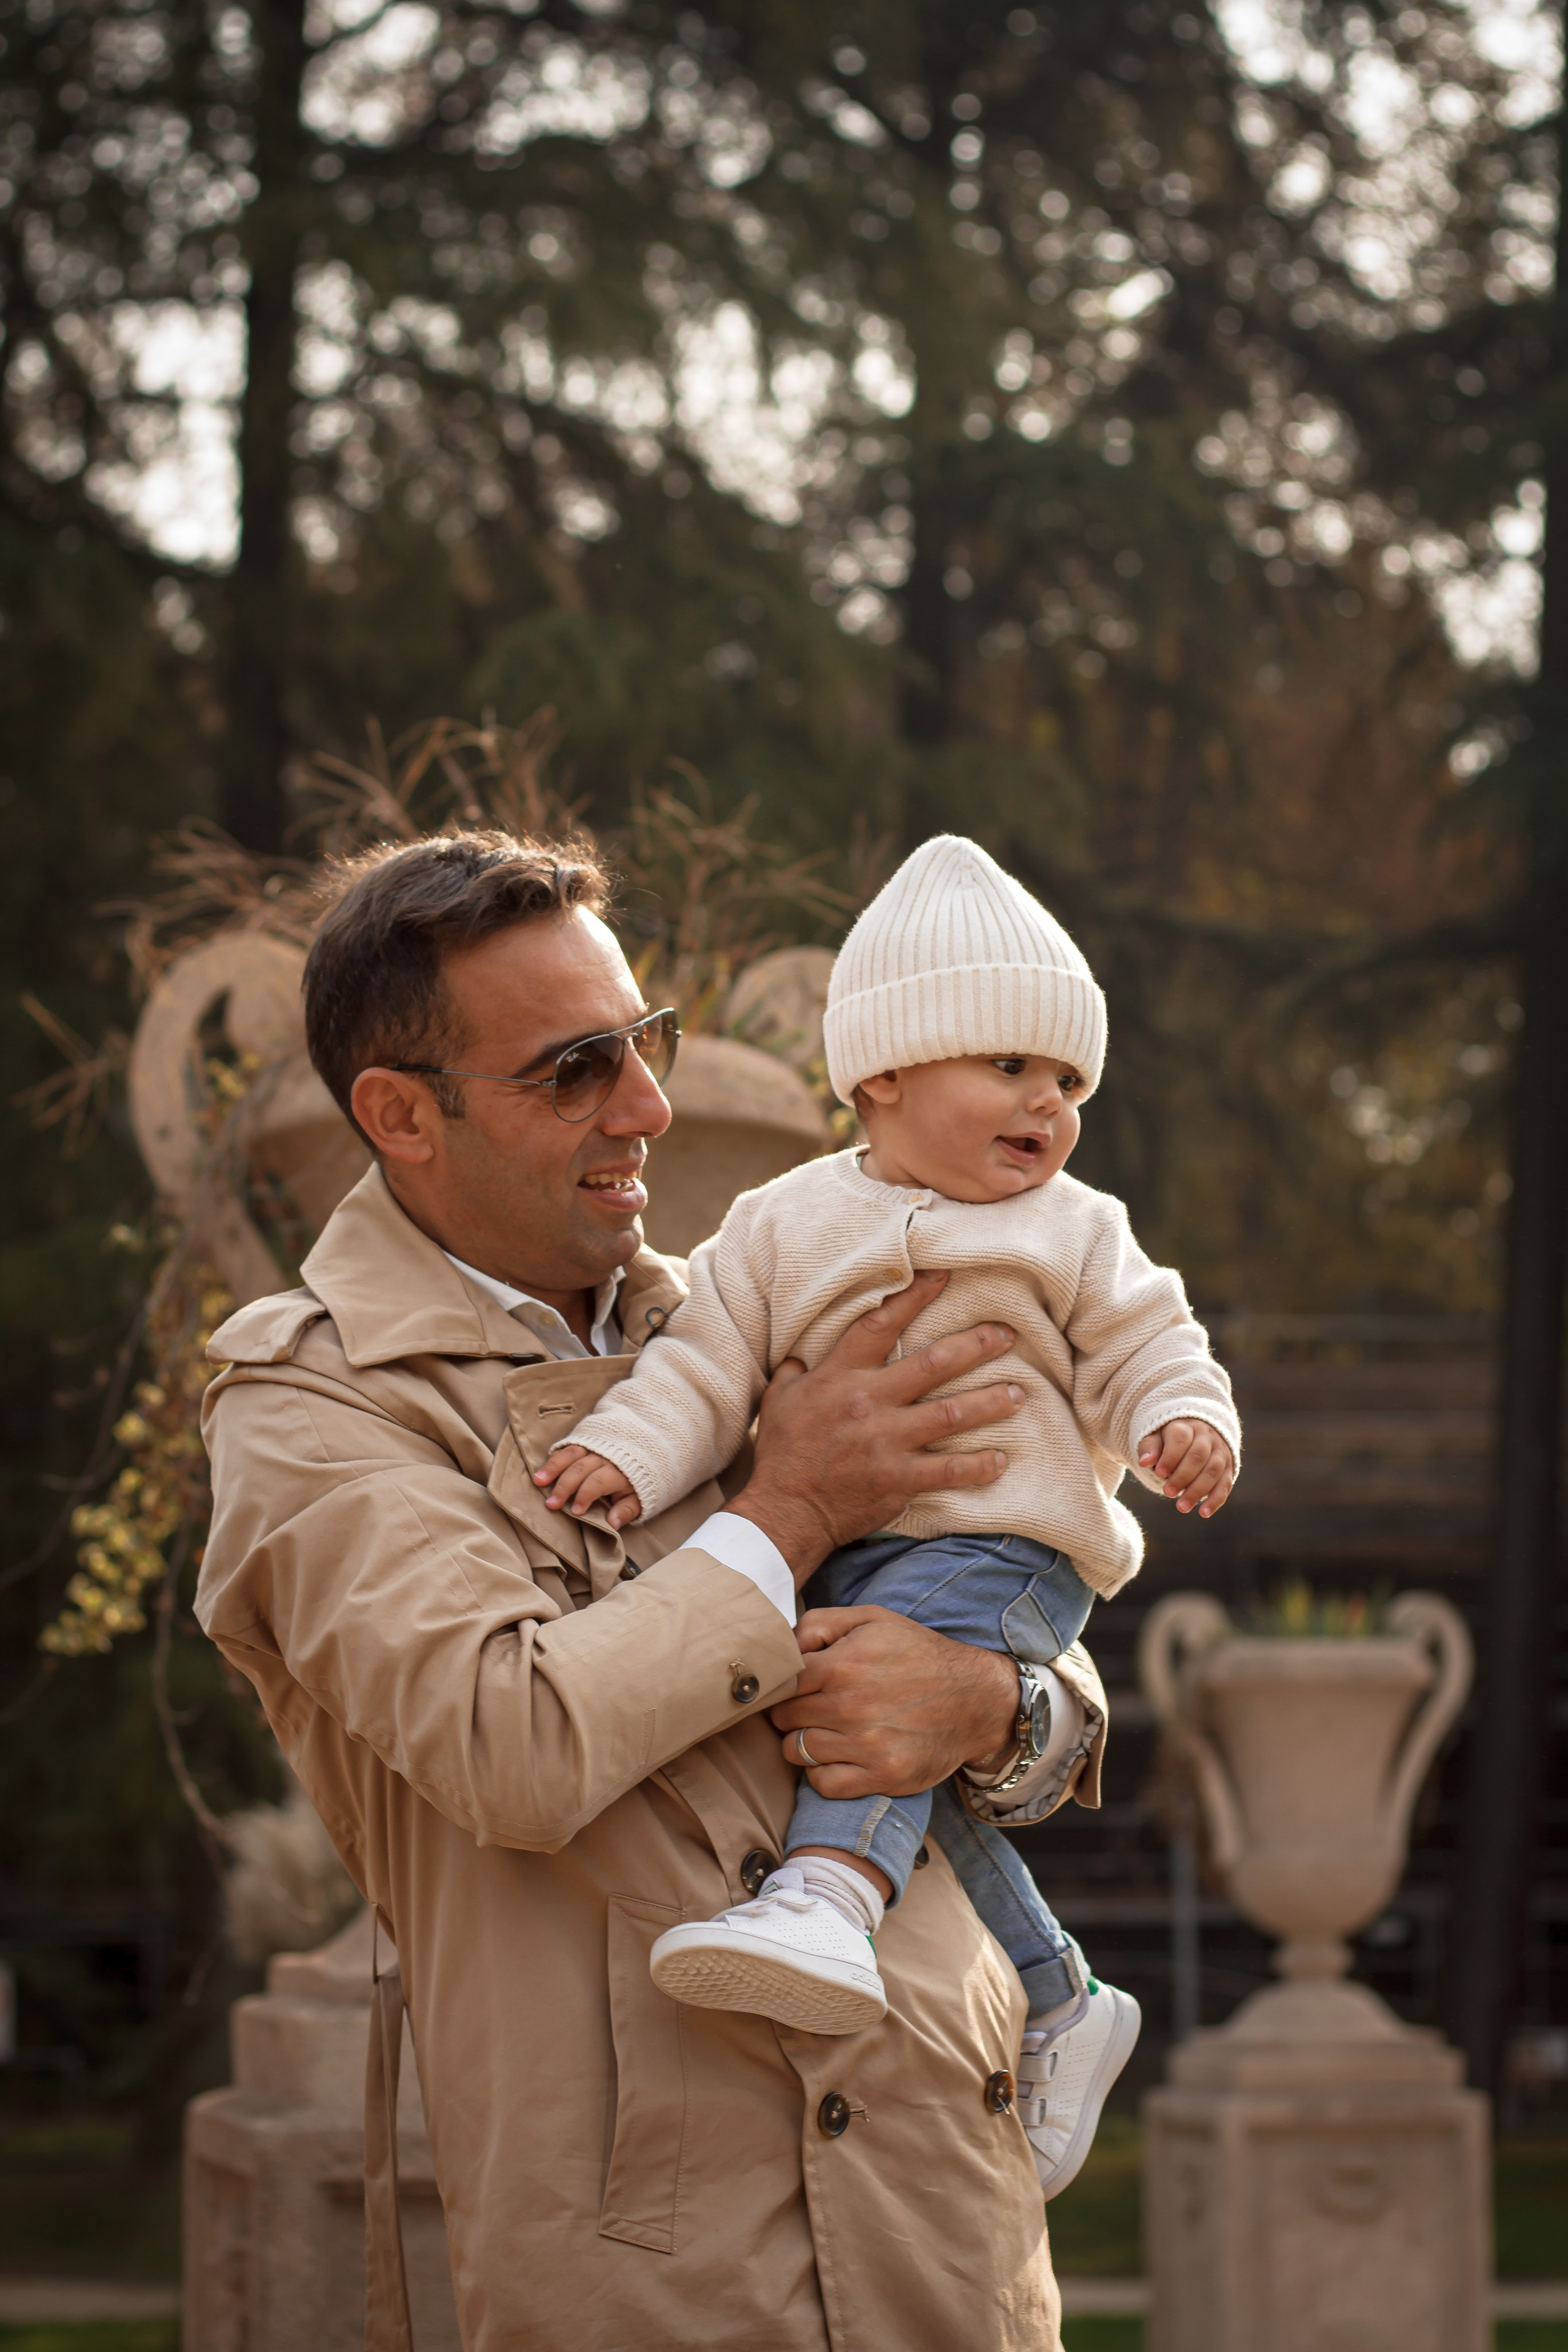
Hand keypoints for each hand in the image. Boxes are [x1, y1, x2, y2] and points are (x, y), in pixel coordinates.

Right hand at [533, 1445, 642, 1529]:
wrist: (646, 1451)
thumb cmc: (637, 1482)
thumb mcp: (639, 1499)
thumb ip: (626, 1510)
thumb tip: (613, 1524)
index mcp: (619, 1471)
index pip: (598, 1481)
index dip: (586, 1495)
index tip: (575, 1511)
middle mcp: (605, 1456)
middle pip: (581, 1469)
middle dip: (565, 1486)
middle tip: (551, 1504)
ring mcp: (593, 1446)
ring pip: (571, 1455)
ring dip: (553, 1468)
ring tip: (538, 1481)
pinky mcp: (585, 1441)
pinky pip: (567, 1447)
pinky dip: (554, 1459)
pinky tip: (542, 1470)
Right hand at [724, 1272, 1025, 1582]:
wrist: (785, 1511)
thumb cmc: (782, 1453)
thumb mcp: (779, 1401)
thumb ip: (795, 1373)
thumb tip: (800, 1356)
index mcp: (840, 1376)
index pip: (880, 1325)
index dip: (914, 1297)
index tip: (945, 1275)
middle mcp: (869, 1402)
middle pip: (934, 1364)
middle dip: (976, 1345)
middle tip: (1007, 1334)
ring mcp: (888, 1441)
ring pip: (952, 1413)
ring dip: (990, 1401)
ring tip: (1018, 1393)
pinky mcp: (900, 1479)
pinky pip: (951, 1470)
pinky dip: (979, 1465)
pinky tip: (1002, 1459)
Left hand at [771, 1606, 1019, 1798]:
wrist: (976, 1699)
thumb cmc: (919, 1654)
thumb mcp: (872, 1618)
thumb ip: (819, 1623)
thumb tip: (782, 1646)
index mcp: (843, 1664)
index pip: (781, 1683)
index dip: (781, 1685)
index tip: (792, 1688)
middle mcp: (850, 1706)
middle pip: (784, 1718)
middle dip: (790, 1713)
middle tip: (809, 1709)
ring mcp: (865, 1745)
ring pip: (797, 1752)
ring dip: (803, 1743)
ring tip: (825, 1732)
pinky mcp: (881, 1775)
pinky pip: (823, 1784)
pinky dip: (821, 1774)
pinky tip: (838, 1757)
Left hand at [1137, 1419, 1234, 1517]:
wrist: (1198, 1434)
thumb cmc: (1170, 1439)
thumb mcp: (1156, 1437)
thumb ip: (1150, 1447)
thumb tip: (1145, 1461)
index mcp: (1187, 1427)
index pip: (1181, 1439)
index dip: (1170, 1456)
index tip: (1159, 1473)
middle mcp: (1207, 1437)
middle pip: (1198, 1456)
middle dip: (1183, 1476)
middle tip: (1168, 1493)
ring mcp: (1220, 1452)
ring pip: (1213, 1471)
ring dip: (1198, 1491)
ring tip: (1182, 1507)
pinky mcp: (1228, 1468)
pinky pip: (1225, 1484)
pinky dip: (1216, 1500)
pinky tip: (1204, 1513)